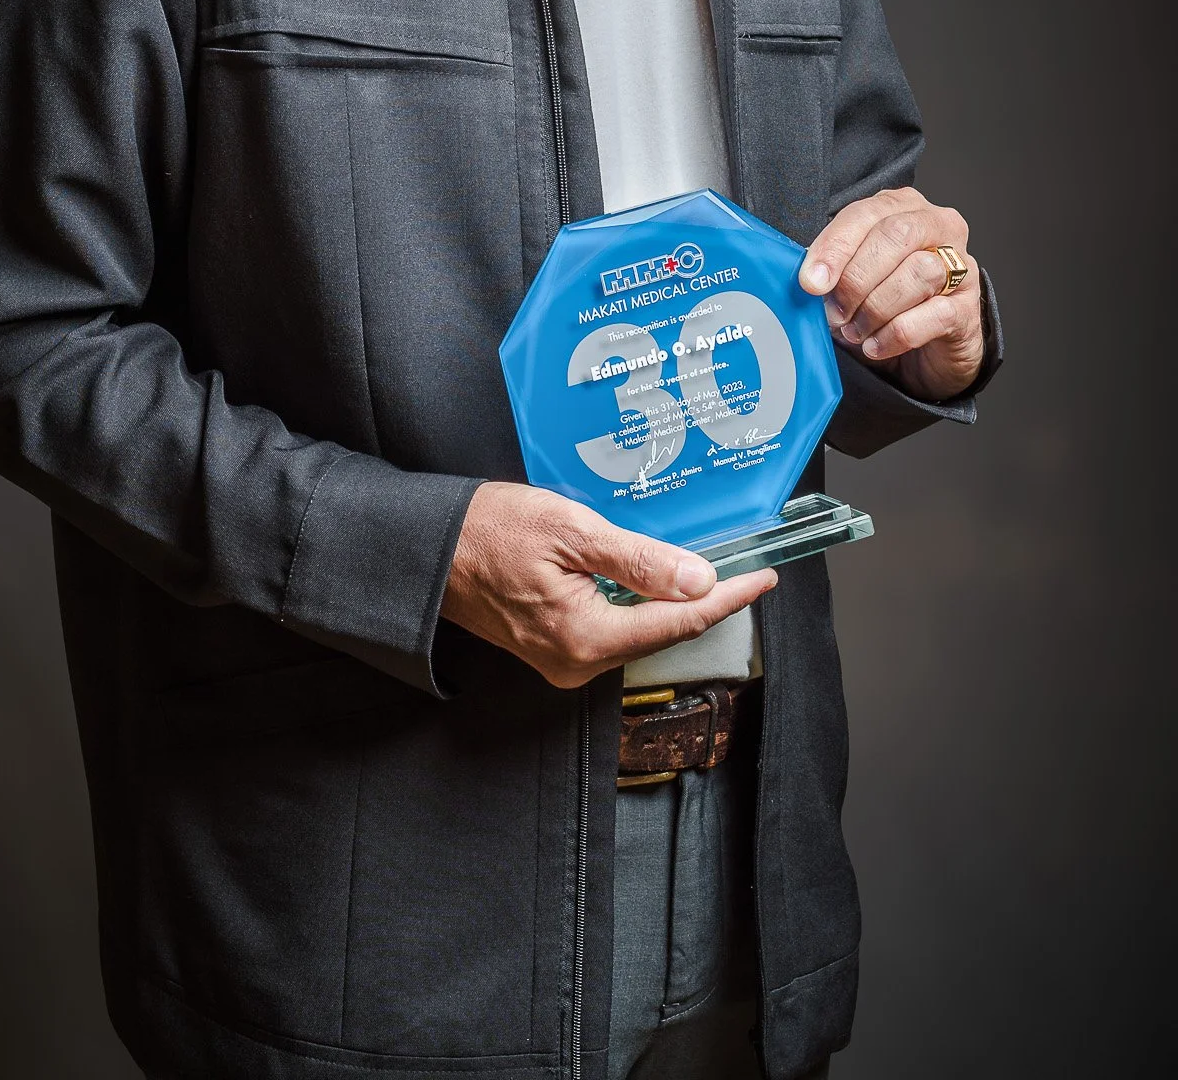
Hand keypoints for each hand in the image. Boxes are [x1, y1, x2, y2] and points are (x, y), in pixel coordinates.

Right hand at [440, 480, 775, 688]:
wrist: (427, 549)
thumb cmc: (488, 531)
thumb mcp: (570, 530)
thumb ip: (637, 560)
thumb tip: (698, 581)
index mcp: (585, 638)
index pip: (678, 621)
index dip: (728, 598)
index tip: (763, 579)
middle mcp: (577, 662)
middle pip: (662, 632)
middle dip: (705, 601)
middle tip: (745, 569)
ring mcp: (563, 660)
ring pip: (638, 632)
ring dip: (671, 602)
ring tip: (708, 569)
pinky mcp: (552, 648)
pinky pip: (611, 629)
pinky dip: (638, 605)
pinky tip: (652, 579)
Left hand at [798, 186, 983, 400]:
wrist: (927, 351)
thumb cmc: (885, 301)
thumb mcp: (854, 276)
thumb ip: (834, 269)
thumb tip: (809, 279)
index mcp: (902, 207)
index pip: (866, 214)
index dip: (835, 247)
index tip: (811, 281)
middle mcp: (938, 226)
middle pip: (896, 236)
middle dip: (856, 278)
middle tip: (833, 312)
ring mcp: (961, 266)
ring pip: (919, 272)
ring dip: (876, 307)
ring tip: (854, 330)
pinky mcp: (970, 308)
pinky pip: (933, 314)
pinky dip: (896, 334)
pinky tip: (875, 345)